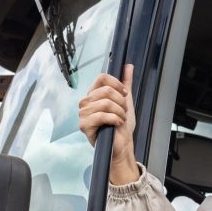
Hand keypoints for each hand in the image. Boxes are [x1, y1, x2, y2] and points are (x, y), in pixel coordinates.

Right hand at [79, 65, 138, 184]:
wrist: (122, 144)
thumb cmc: (122, 125)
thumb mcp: (126, 101)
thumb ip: (126, 83)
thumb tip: (128, 66)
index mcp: (94, 95)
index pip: (101, 77)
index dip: (117, 84)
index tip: (125, 94)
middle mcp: (86, 102)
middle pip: (106, 90)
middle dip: (120, 102)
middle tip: (122, 112)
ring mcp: (83, 114)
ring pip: (105, 103)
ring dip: (119, 112)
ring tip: (120, 119)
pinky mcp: (84, 126)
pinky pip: (102, 115)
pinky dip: (114, 119)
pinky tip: (116, 124)